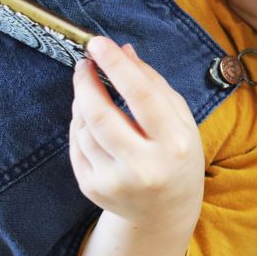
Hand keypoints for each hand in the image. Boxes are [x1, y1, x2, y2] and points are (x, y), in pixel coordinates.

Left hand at [69, 37, 204, 224]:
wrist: (165, 212)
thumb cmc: (177, 156)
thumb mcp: (180, 119)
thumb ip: (153, 83)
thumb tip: (122, 50)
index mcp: (174, 144)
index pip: (141, 96)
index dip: (116, 66)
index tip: (97, 43)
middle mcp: (144, 167)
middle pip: (101, 114)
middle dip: (86, 81)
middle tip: (83, 63)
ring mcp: (115, 181)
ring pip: (84, 128)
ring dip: (83, 102)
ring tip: (92, 91)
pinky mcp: (93, 189)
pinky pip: (76, 145)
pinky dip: (79, 124)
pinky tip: (90, 118)